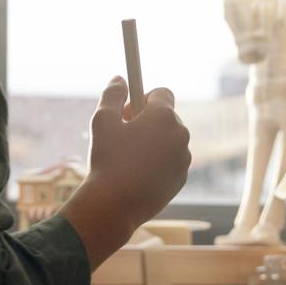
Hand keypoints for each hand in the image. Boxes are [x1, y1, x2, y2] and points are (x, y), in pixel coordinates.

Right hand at [60, 77, 190, 265]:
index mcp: (164, 116)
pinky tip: (136, 174)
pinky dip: (157, 163)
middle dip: (146, 120)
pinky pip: (170, 162)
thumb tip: (119, 79)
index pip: (162, 93)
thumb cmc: (107, 159)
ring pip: (168, 141)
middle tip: (122, 133)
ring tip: (127, 157)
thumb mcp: (102, 120)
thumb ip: (112, 94)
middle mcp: (180, 134)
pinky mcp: (181, 179)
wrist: (114, 205)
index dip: (143, 98)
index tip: (127, 110)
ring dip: (152, 142)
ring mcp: (183, 158)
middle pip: (166, 117)